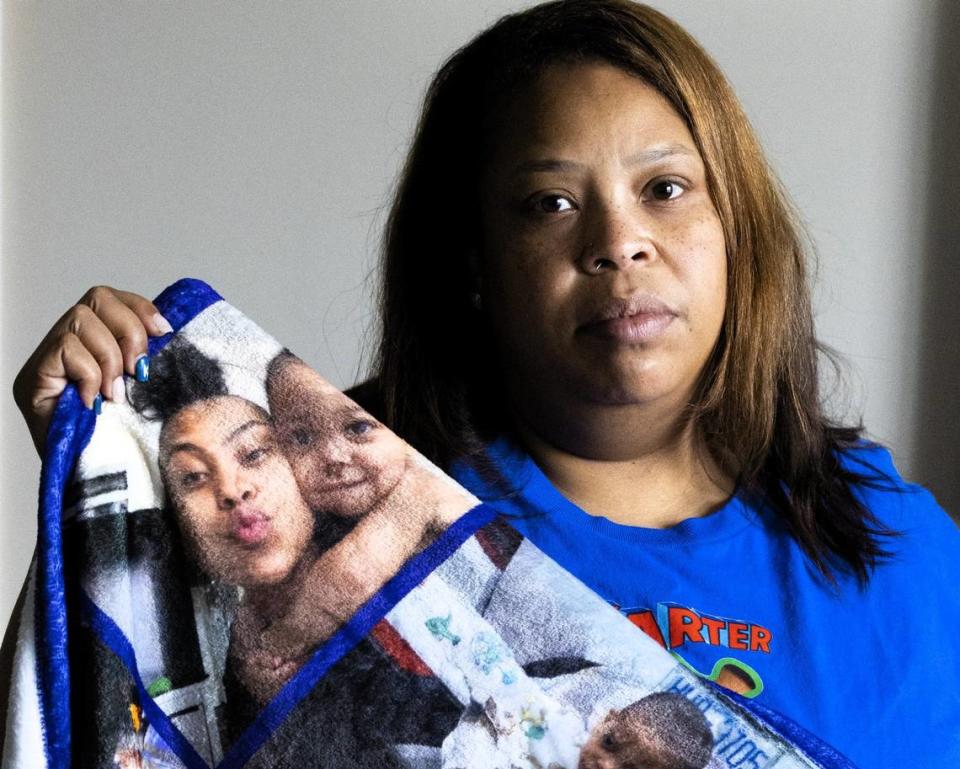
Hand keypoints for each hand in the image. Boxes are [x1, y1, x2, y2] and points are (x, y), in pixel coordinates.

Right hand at [12, 286, 172, 456]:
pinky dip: (90, 374)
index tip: (165, 332)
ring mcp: (46, 361)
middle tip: (139, 371)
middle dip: (129, 330)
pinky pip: (67, 350)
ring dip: (110, 358)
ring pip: (82, 320)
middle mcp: (64, 345)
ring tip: (114, 393)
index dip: (140, 308)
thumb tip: (171, 330)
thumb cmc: (121, 438)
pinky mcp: (32, 378)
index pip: (111, 299)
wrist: (93, 483)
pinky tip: (93, 402)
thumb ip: (146, 359)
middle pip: (98, 298)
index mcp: (93, 343)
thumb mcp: (143, 390)